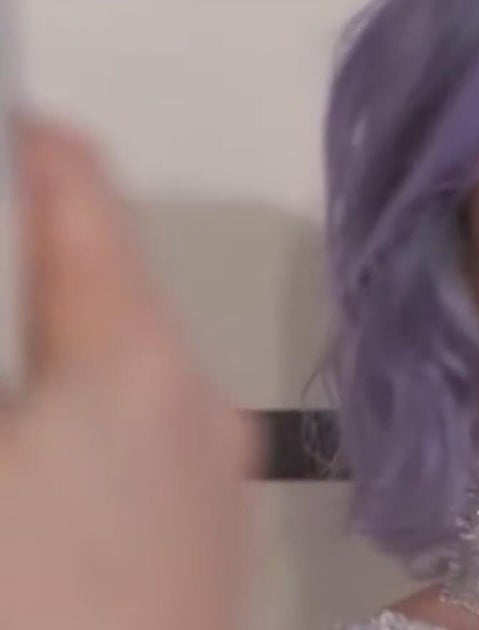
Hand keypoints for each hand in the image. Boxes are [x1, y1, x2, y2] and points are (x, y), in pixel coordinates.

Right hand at [0, 118, 262, 629]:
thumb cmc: (36, 599)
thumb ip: (16, 360)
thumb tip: (30, 355)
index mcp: (125, 365)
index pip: (79, 199)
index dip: (29, 155)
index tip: (6, 137)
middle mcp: (193, 402)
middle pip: (100, 285)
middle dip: (27, 279)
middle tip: (3, 275)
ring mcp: (212, 472)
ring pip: (121, 366)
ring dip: (49, 359)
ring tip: (11, 396)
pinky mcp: (208, 531)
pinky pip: (142, 435)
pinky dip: (81, 424)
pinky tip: (35, 477)